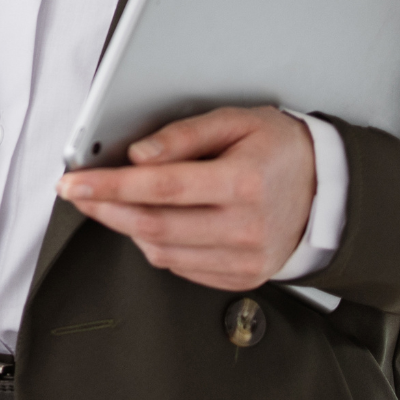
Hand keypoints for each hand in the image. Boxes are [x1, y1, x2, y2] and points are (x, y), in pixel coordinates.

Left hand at [55, 106, 315, 291]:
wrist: (324, 188)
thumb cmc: (277, 148)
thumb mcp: (236, 120)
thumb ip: (185, 135)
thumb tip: (139, 156)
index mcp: (244, 183)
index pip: (161, 188)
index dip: (111, 186)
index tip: (75, 182)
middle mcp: (245, 228)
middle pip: (154, 225)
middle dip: (105, 209)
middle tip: (78, 193)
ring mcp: (245, 260)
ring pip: (163, 252)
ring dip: (127, 227)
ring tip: (114, 203)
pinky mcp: (243, 278)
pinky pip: (182, 268)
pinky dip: (156, 246)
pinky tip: (151, 222)